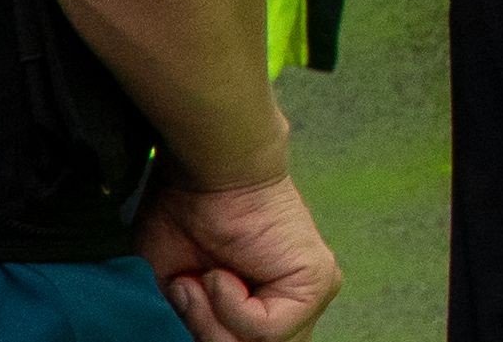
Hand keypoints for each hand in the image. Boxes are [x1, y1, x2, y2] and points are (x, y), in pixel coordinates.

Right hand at [139, 168, 333, 341]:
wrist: (206, 178)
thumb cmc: (184, 225)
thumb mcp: (186, 298)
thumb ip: (202, 327)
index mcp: (265, 310)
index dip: (214, 339)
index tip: (188, 300)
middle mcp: (293, 307)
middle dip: (210, 333)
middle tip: (191, 289)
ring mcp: (310, 296)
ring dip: (214, 318)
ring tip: (207, 276)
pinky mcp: (318, 283)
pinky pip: (268, 329)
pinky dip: (231, 305)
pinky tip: (224, 272)